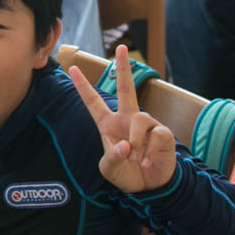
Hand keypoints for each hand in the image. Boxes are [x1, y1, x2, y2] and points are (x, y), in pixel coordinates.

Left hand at [68, 45, 176, 192]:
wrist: (149, 187)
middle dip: (123, 68)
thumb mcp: (110, 169)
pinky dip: (149, 152)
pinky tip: (147, 162)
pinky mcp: (162, 133)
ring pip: (140, 120)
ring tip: (136, 159)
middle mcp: (127, 119)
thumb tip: (126, 144)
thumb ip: (112, 157)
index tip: (71, 69)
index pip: (93, 102)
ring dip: (136, 142)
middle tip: (121, 47)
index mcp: (108, 124)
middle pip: (126, 88)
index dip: (83, 86)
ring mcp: (146, 124)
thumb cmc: (126, 174)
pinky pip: (155, 135)